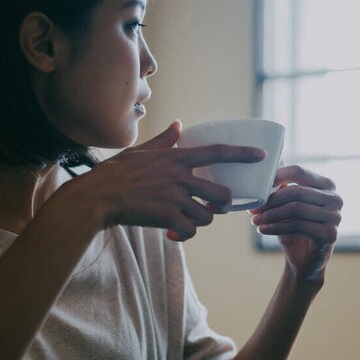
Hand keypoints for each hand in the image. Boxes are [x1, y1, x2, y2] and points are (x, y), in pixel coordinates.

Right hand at [75, 121, 264, 240]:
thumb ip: (164, 140)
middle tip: (214, 207)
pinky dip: (183, 235)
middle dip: (223, 205)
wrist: (97, 198)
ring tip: (186, 222)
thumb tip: (178, 124)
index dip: (243, 153)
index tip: (262, 156)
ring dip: (200, 222)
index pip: (217, 152)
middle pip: (222, 194)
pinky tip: (172, 234)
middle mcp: (180, 176)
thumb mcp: (141, 151)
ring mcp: (175, 198)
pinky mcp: (168, 217)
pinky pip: (189, 231)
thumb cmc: (116, 173)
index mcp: (176, 158)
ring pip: (208, 216)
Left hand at [250, 166, 342, 281]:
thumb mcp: (285, 203)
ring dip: (271, 215)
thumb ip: (280, 183)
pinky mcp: (330, 234)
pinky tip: (262, 230)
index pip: (298, 171)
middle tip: (253, 209)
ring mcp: (336, 217)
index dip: (275, 177)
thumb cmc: (292, 227)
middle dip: (270, 200)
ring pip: (296, 209)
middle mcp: (336, 198)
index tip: (256, 187)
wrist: (302, 260)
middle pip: (296, 191)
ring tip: (255, 221)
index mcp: (326, 184)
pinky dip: (276, 227)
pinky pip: (298, 226)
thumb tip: (265, 160)